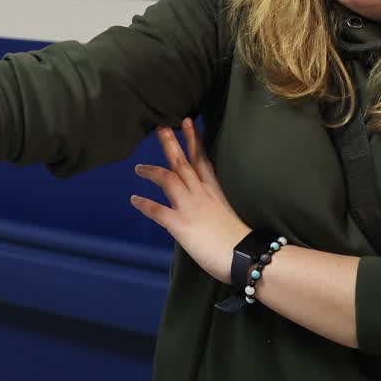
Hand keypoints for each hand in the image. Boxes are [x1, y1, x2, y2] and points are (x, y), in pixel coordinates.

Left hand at [130, 118, 249, 283]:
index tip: (187, 122)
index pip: (202, 159)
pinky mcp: (181, 224)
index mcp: (214, 191)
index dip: (194, 140)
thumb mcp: (224, 215)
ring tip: (138, 167)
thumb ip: (210, 207)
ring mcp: (190, 207)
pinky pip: (157, 210)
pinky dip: (144, 204)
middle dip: (170, 143)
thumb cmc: (239, 243)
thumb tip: (199, 210)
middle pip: (183, 162)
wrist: (245, 257)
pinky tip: (134, 200)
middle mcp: (201, 194)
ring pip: (168, 179)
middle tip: (160, 126)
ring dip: (151, 171)